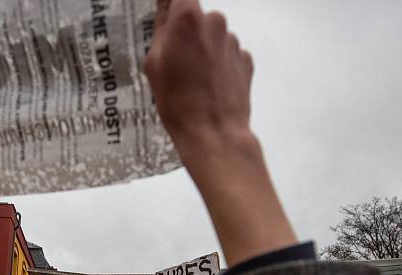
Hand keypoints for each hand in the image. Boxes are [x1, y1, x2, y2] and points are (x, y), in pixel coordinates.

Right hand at [145, 1, 296, 266]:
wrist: (214, 135)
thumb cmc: (176, 101)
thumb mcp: (154, 65)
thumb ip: (162, 29)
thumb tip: (168, 8)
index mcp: (188, 17)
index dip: (171, 7)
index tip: (167, 24)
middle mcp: (215, 21)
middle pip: (196, 17)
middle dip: (187, 34)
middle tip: (176, 63)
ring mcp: (234, 41)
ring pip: (212, 37)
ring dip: (204, 51)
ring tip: (194, 82)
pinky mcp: (247, 61)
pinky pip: (227, 55)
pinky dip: (218, 66)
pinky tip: (209, 88)